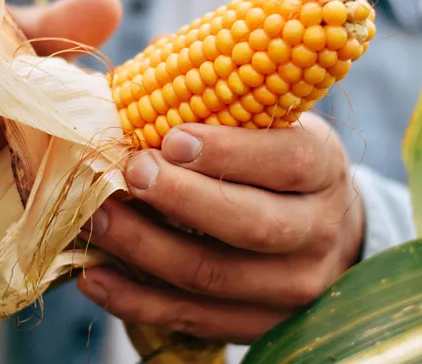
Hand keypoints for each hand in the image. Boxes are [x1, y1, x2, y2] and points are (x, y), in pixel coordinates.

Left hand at [76, 113, 364, 343]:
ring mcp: (293, 286)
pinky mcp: (262, 326)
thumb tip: (139, 95)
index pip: (285, 161)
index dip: (226, 152)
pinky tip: (97, 278)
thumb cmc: (278, 162)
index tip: (170, 138)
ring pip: (211, 276)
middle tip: (129, 174)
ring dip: (143, 249)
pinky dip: (138, 301)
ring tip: (97, 220)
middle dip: (179, 199)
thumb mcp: (272, 126)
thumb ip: (223, 112)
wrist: (325, 231)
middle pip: (249, 224)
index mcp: (323, 168)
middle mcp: (317, 231)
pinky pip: (194, 319)